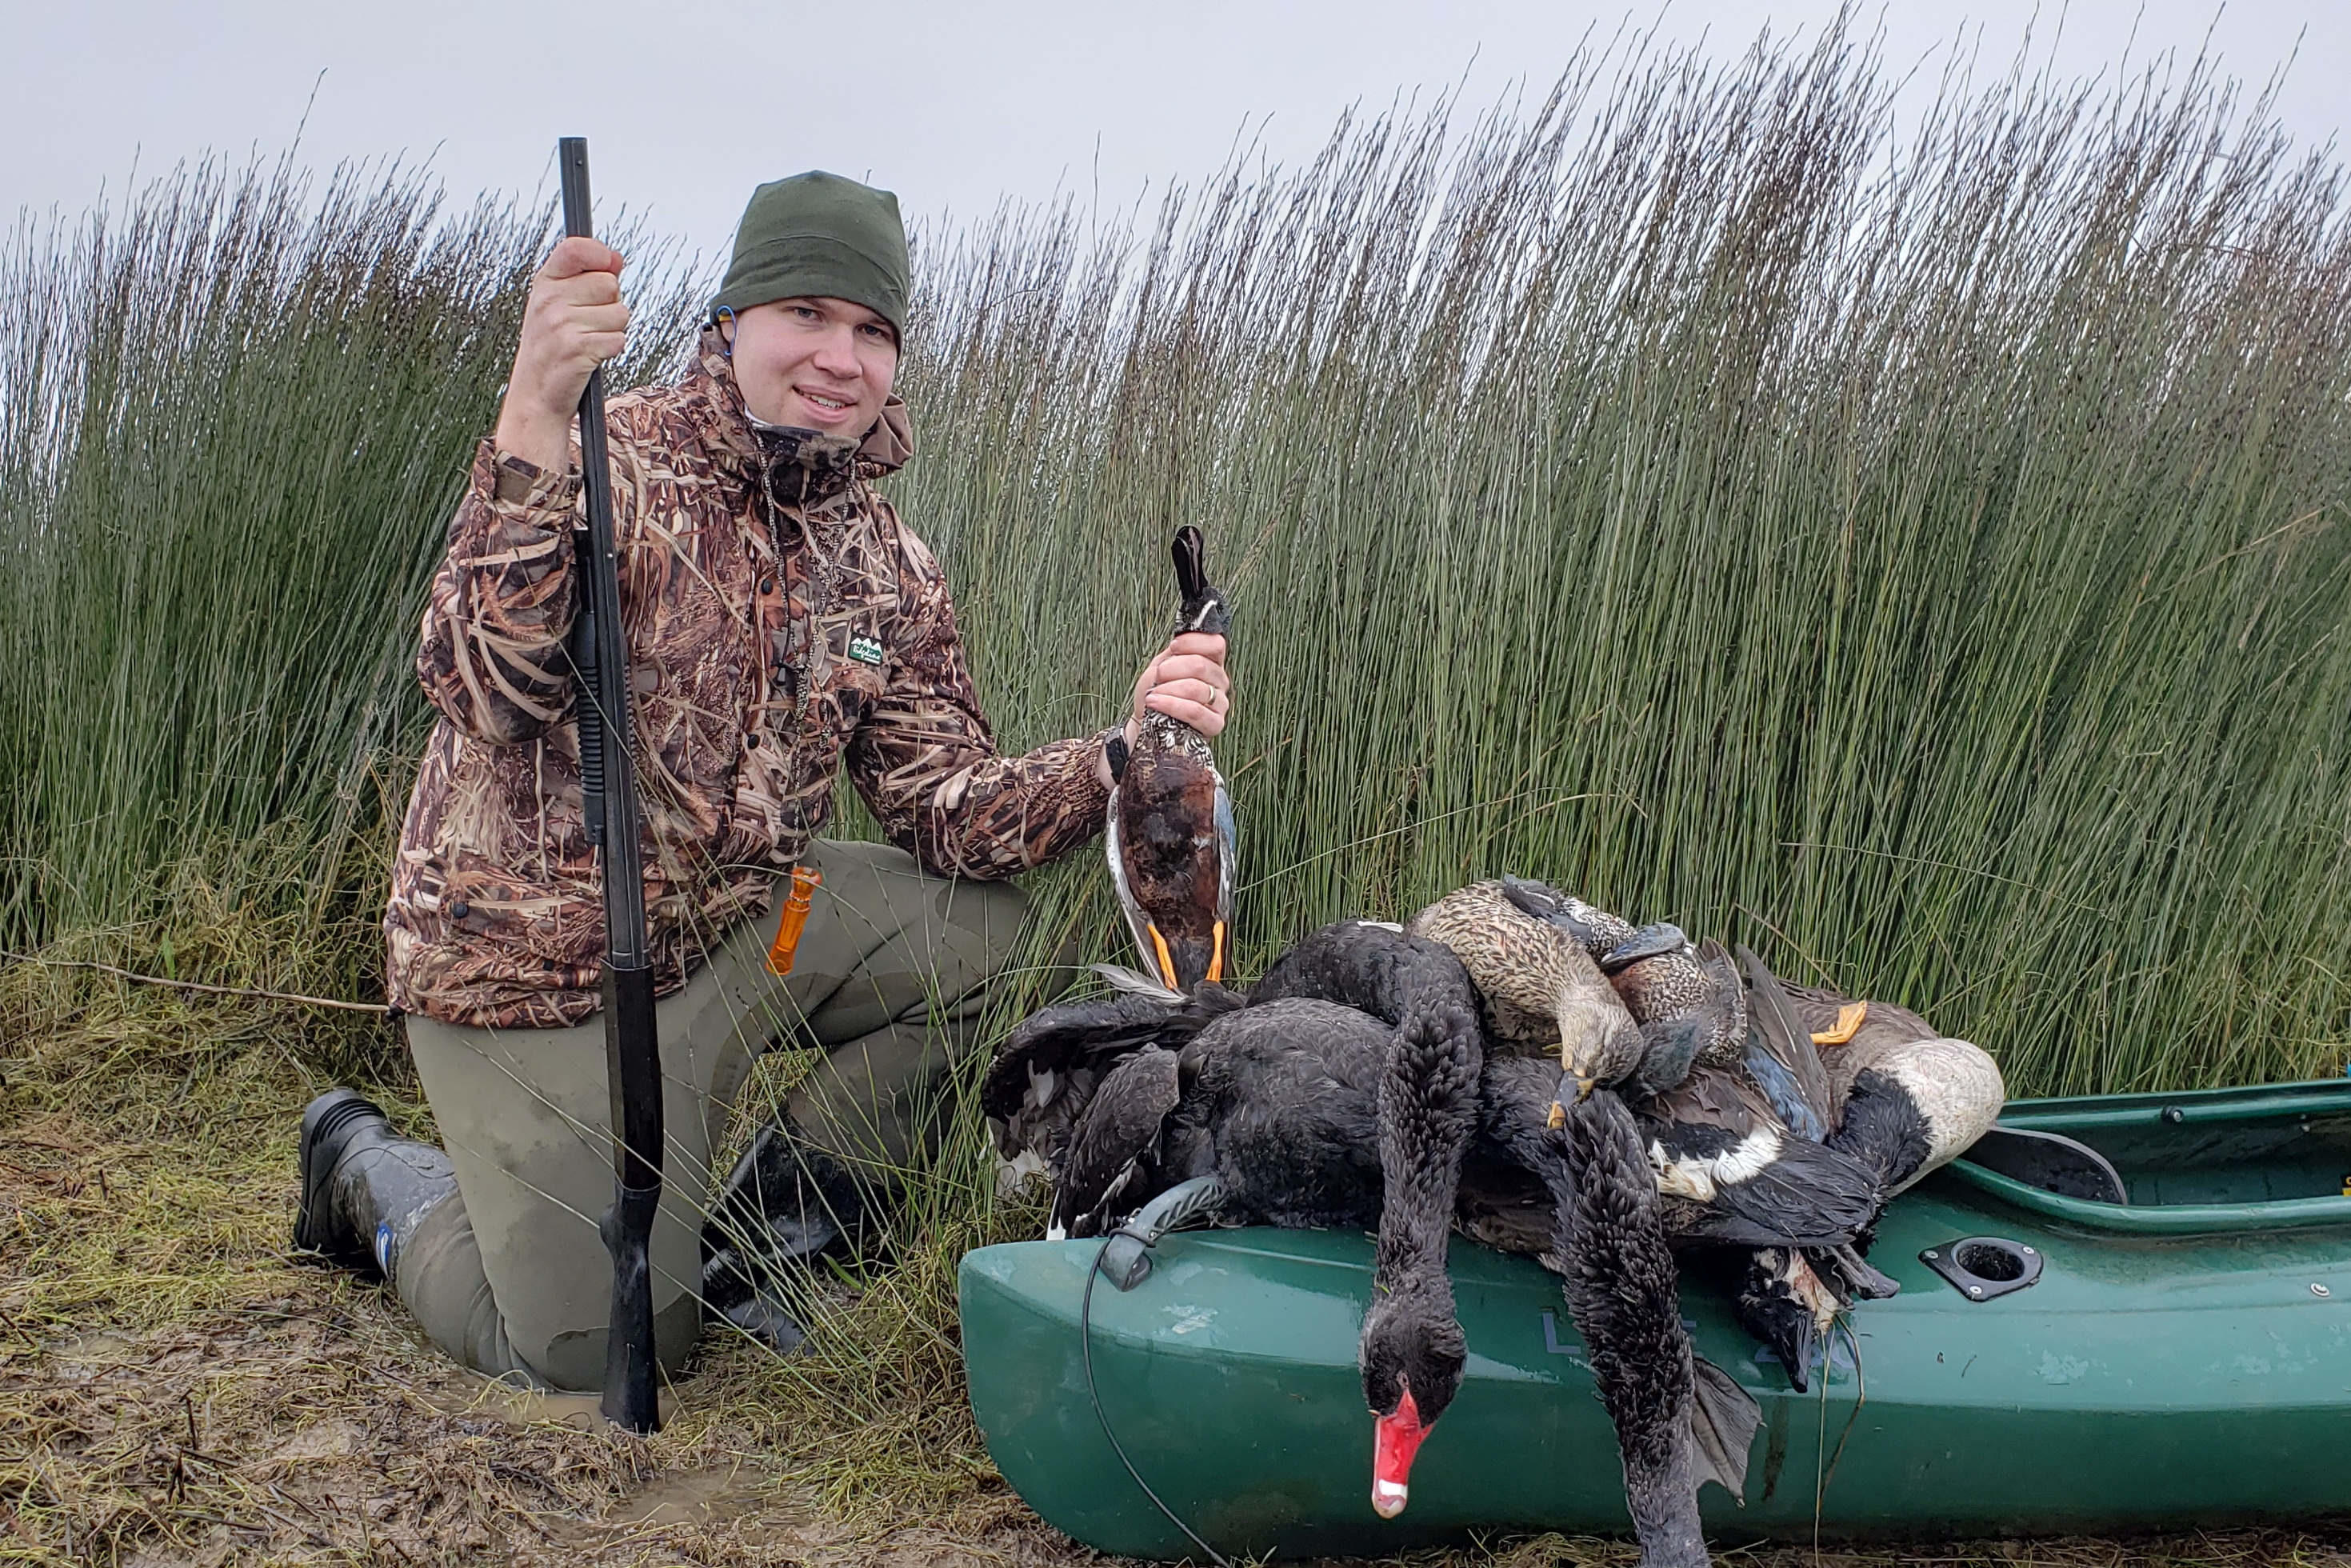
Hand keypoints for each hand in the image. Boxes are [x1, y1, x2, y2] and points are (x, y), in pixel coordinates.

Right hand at [491, 237, 629, 471]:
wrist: (535, 396)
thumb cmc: (551, 348)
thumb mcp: (557, 305)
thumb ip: (585, 278)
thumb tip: (615, 259)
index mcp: (544, 284)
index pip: (575, 249)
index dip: (599, 254)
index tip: (608, 263)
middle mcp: (549, 300)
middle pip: (610, 284)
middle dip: (610, 304)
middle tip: (588, 324)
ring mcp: (562, 325)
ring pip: (620, 313)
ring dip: (612, 330)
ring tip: (587, 341)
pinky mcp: (578, 350)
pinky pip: (619, 339)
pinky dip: (611, 350)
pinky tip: (590, 358)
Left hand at [1131, 631, 1231, 738]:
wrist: (1147, 722)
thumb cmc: (1156, 693)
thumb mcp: (1161, 666)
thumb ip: (1174, 653)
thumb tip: (1180, 642)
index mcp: (1212, 663)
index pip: (1215, 644)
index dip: (1193, 642)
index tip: (1173, 647)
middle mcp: (1220, 681)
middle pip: (1201, 665)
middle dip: (1171, 669)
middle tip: (1158, 676)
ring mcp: (1220, 703)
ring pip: (1195, 688)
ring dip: (1168, 689)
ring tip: (1153, 694)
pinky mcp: (1215, 724)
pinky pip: (1194, 711)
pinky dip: (1171, 705)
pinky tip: (1156, 703)